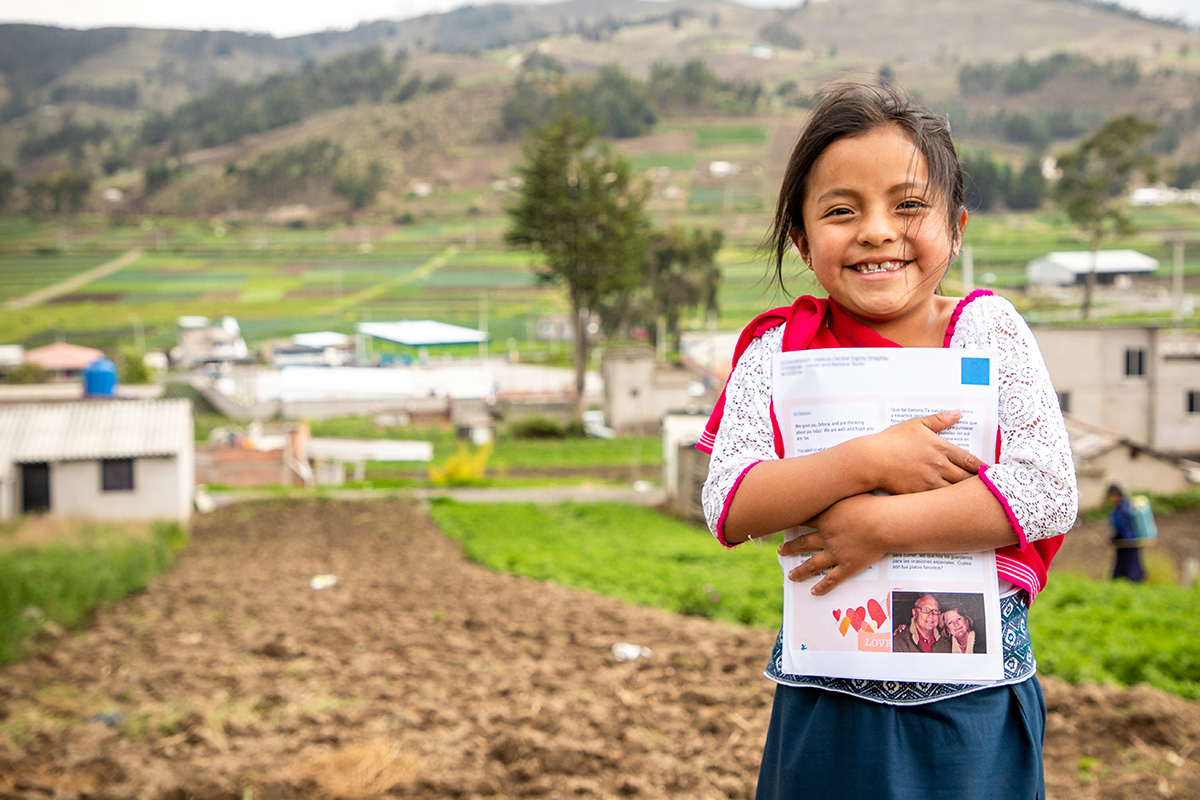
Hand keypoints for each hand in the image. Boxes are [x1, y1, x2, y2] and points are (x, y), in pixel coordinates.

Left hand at [778, 493, 886, 595]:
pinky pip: (832, 579)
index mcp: (826, 518)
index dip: (792, 523)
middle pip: (803, 543)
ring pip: (813, 564)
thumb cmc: (872, 504)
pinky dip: (822, 586)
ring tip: (791, 576)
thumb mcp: (852, 492)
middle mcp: (826, 537)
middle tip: (780, 552)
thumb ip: (842, 489)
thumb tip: (839, 478)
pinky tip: (814, 592)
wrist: (884, 523)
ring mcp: (836, 553)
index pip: (804, 520)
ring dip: (801, 571)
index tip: (782, 525)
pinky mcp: (848, 566)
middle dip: (790, 548)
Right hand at [859, 410, 981, 495]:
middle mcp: (940, 466)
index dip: (984, 468)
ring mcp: (930, 481)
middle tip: (990, 489)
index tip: (992, 473)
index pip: (971, 460)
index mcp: (941, 448)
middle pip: (968, 478)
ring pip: (956, 492)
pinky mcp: (920, 494)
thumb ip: (940, 420)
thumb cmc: (892, 440)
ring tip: (975, 500)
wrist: (871, 459)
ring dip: (966, 496)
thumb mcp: (916, 424)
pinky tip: (955, 507)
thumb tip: (958, 413)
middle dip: (979, 484)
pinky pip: (940, 501)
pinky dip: (949, 504)